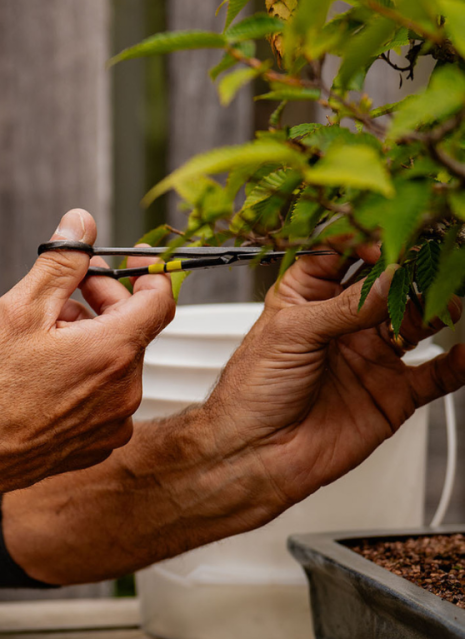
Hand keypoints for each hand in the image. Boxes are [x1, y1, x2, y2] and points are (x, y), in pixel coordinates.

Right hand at [0, 209, 174, 499]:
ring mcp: (111, 423)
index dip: (147, 272)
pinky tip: (45, 372)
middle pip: (132, 327)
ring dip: (90, 337)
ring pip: (115, 360)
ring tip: (42, 337)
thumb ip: (61, 262)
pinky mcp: (95, 444)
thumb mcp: (19, 308)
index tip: (129, 260)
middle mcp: (123, 392)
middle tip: (62, 292)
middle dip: (101, 301)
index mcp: (111, 352)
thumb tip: (82, 224)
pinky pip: (104, 395)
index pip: (159, 299)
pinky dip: (84, 374)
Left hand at [204, 249, 464, 512]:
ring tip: (450, 305)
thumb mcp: (292, 334)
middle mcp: (342, 321)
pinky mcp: (391, 392)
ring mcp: (370, 354)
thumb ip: (345, 307)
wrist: (257, 453)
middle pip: (388, 284)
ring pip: (417, 320)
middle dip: (412, 271)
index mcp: (307, 296)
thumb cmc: (253, 390)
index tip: (391, 243)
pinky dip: (458, 362)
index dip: (368, 244)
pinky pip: (435, 372)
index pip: (343, 255)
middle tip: (433, 266)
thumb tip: (390, 277)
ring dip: (438, 309)